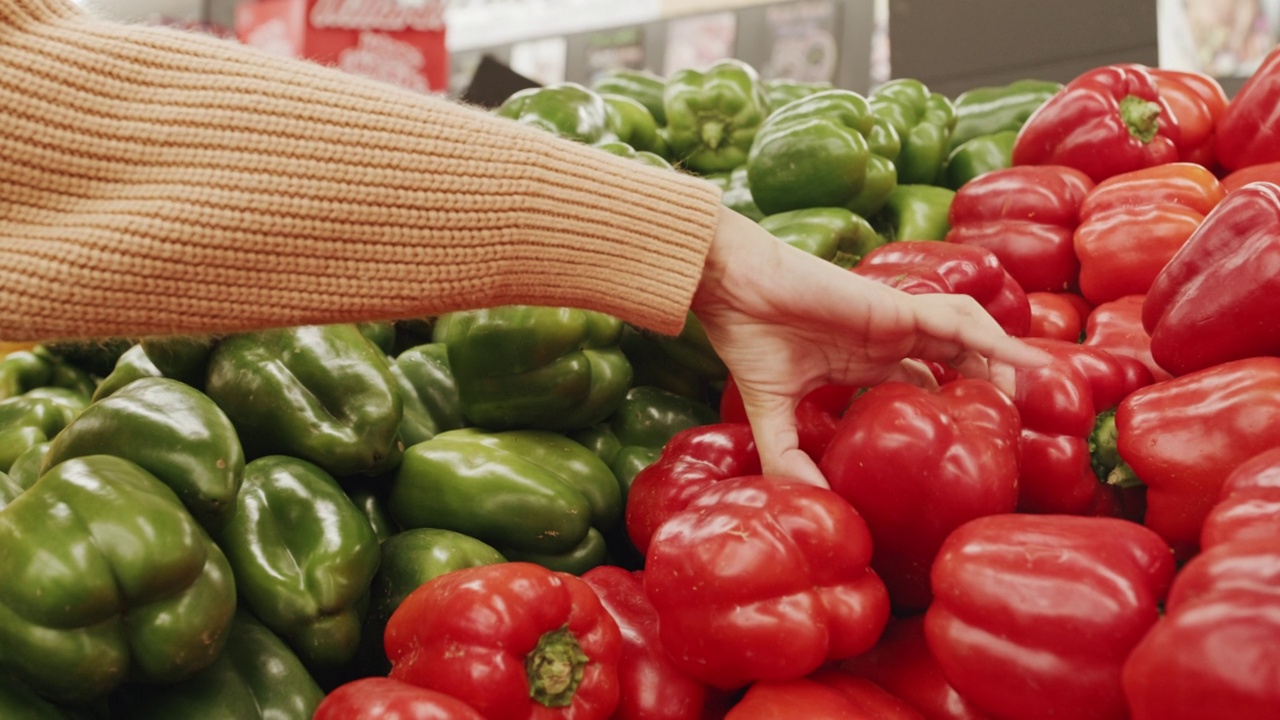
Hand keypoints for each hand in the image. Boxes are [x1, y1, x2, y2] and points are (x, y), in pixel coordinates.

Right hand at [691, 207, 1051, 487]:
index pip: (926, 379)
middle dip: (991, 383)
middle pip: (960, 357)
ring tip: (1032, 392)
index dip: (952, 404)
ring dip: (1003, 360)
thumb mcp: (770, 414)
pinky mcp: (898, 308)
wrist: (733, 288)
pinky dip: (996, 340)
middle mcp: (889, 338)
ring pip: (970, 335)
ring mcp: (897, 320)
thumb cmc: (747, 338)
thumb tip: (811, 505)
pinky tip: (1025, 363)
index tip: (972, 440)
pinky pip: (959, 321)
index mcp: (865, 360)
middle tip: (1014, 423)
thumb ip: (788, 459)